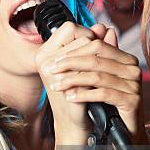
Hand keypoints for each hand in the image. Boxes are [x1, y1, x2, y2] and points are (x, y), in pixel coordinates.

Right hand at [36, 21, 100, 139]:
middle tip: (102, 57)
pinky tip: (105, 75)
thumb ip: (93, 45)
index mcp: (45, 53)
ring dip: (97, 54)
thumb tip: (104, 27)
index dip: (85, 33)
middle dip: (94, 43)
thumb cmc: (78, 95)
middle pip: (78, 34)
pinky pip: (89, 64)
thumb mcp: (84, 66)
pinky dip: (99, 68)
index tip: (95, 46)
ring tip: (102, 66)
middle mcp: (44, 59)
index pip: (69, 28)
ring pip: (85, 47)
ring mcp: (52, 71)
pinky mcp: (65, 82)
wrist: (74, 123)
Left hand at [45, 23, 146, 141]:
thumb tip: (78, 40)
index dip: (74, 51)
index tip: (54, 60)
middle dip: (69, 63)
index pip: (97, 45)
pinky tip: (70, 97)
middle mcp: (133, 69)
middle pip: (96, 59)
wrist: (122, 133)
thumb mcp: (97, 79)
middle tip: (51, 70)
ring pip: (97, 76)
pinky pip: (103, 93)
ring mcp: (134, 84)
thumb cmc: (107, 105)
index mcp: (126, 59)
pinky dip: (84, 94)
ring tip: (57, 86)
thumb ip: (92, 60)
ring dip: (73, 80)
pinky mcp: (132, 100)